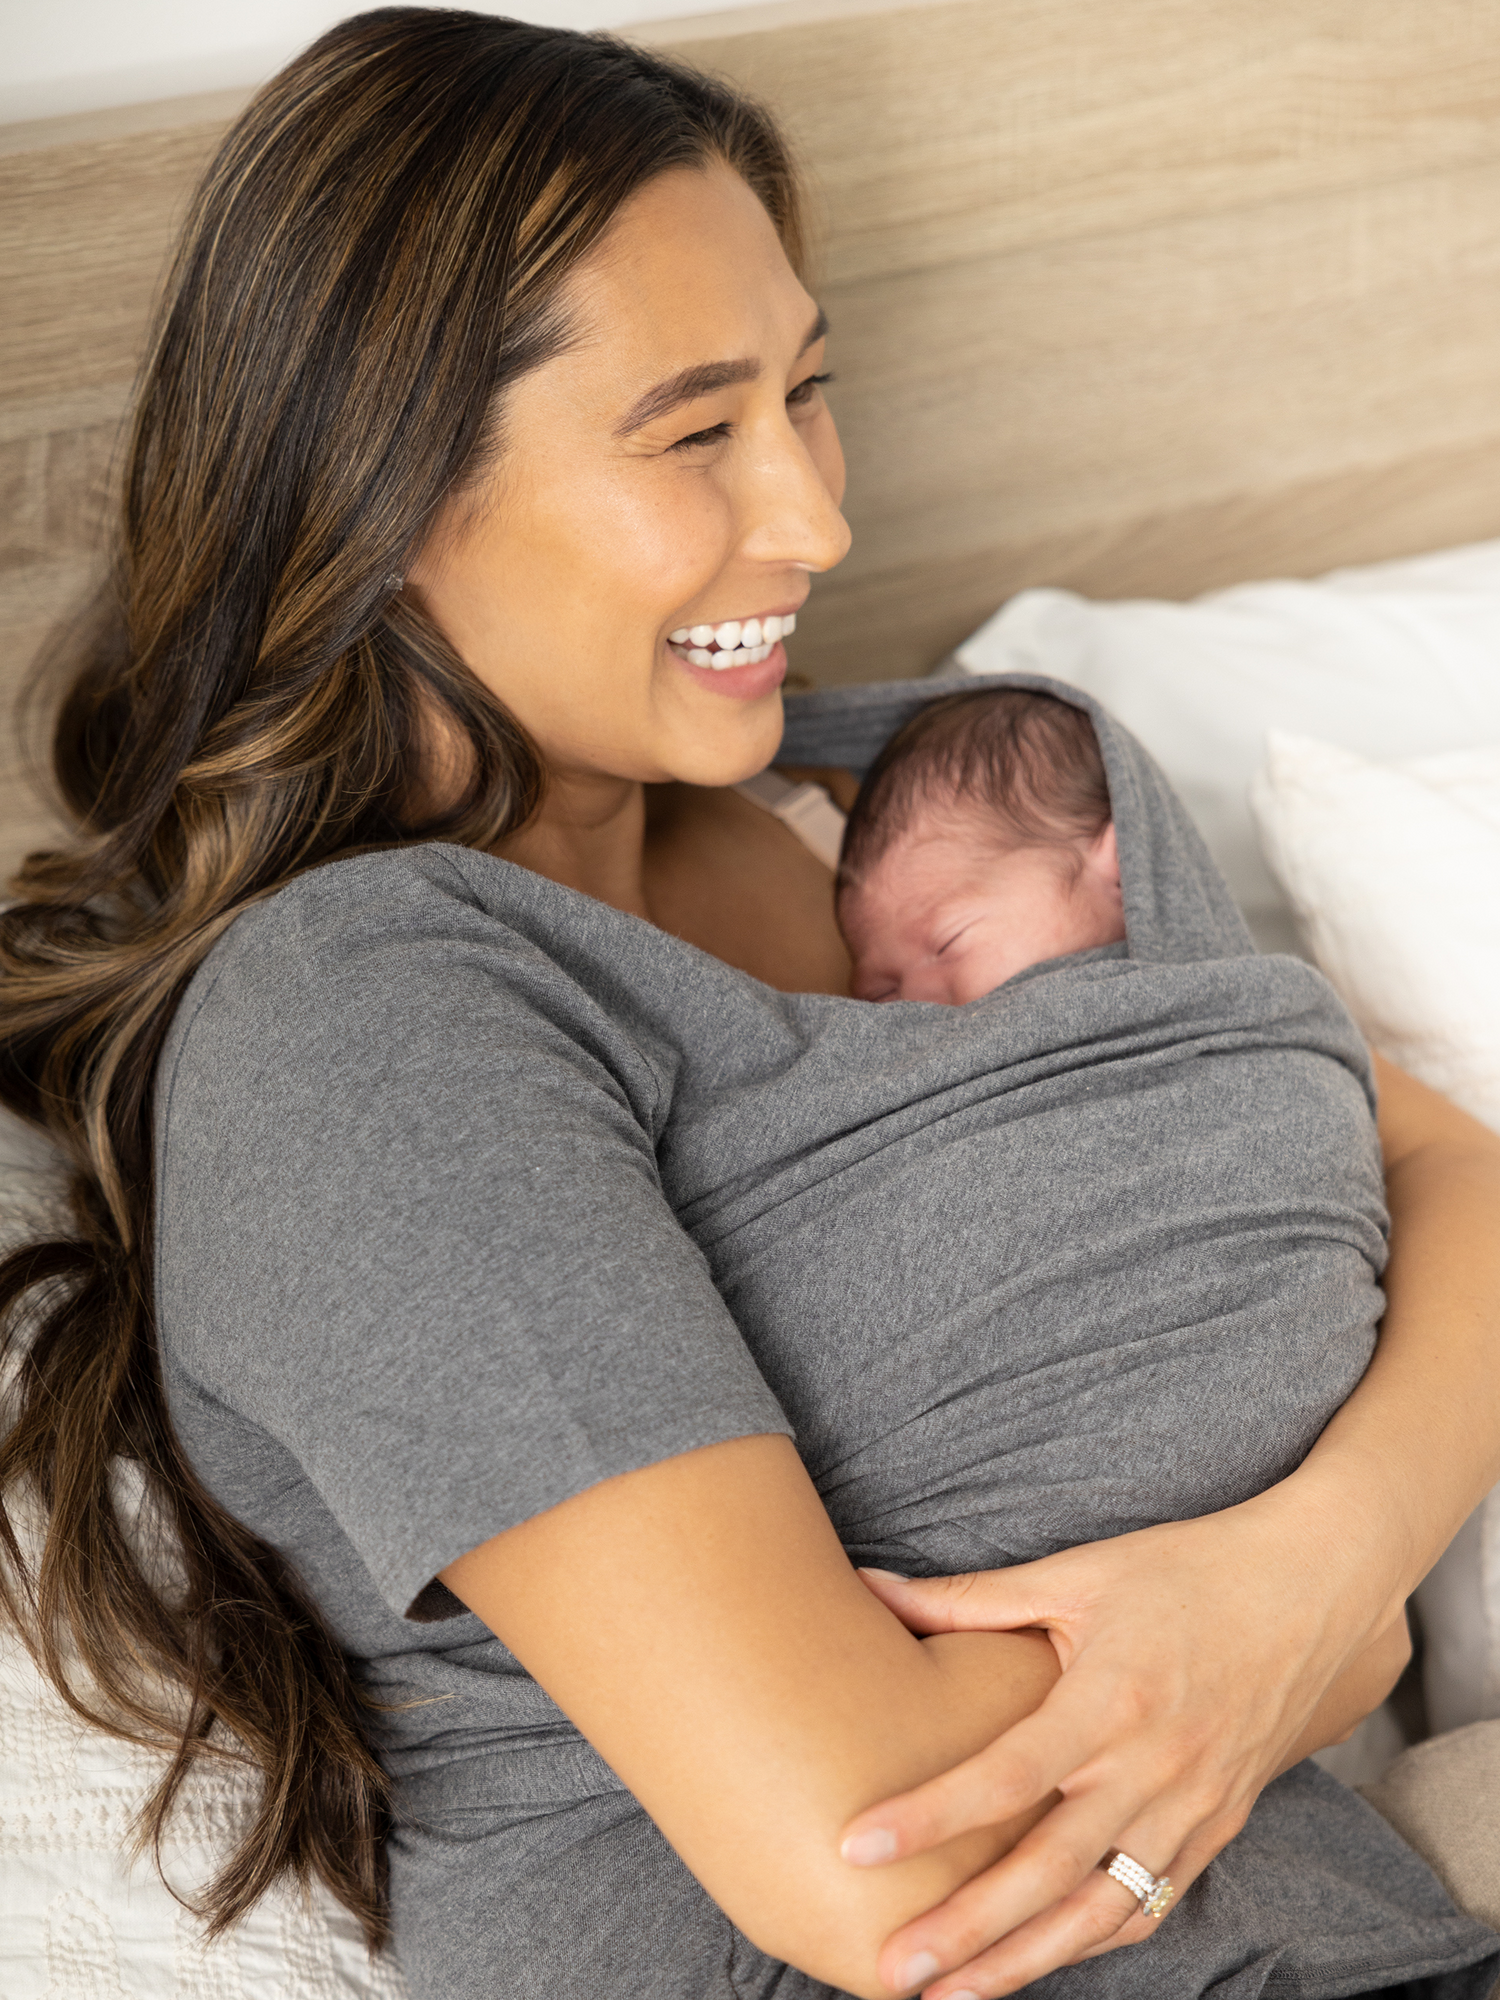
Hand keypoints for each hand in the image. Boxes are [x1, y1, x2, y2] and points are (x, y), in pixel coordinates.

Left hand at [839, 1481, 1410, 1998]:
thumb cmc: (1185, 1571)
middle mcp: (1153, 1767)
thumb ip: (970, 1598)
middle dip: (968, 1929)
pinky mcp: (1217, 1826)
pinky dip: (1093, 1941)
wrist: (1310, 1590)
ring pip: (1101, 1910)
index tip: (857, 1847)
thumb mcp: (1076, 1573)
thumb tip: (870, 1587)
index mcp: (1111, 1699)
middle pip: (1049, 1870)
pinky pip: (1150, 1904)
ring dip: (1025, 1960)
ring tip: (951, 1995)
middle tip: (894, 1968)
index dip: (931, 1817)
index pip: (1006, 1777)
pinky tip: (1038, 1960)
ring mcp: (1192, 1807)